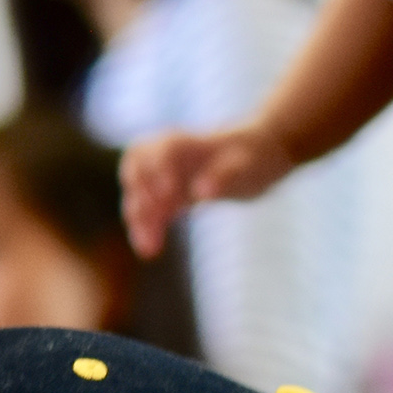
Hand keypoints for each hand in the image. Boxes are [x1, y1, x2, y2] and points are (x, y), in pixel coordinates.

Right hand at [119, 125, 292, 256]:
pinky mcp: (164, 195)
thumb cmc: (254, 157)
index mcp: (184, 143)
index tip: (168, 195)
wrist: (255, 158)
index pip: (159, 151)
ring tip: (148, 248)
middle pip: (137, 172)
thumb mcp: (248, 165)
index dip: (158, 171)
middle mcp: (164, 157)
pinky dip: (144, 227)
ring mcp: (161, 176)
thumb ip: (225, 176)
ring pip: (138, 194)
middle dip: (142, 199)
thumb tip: (201, 193)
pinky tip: (150, 249)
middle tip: (155, 228)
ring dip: (139, 219)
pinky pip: (146, 210)